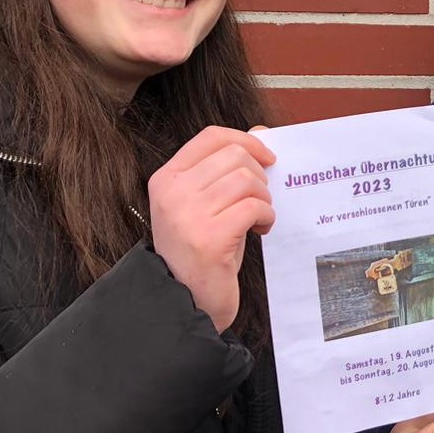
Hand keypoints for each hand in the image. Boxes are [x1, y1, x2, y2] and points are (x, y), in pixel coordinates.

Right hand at [148, 126, 275, 332]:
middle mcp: (172, 192)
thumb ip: (225, 169)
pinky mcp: (210, 238)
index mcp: (166, 178)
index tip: (267, 158)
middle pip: (235, 156)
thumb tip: (261, 132)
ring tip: (257, 218)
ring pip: (247, 180)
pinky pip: (254, 207)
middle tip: (259, 201)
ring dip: (263, 199)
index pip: (212, 137)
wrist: (187, 300)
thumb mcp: (206, 203)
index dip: (247, 141)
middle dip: (259, 177)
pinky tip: (260, 230)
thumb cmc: (202, 249)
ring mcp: (188, 215)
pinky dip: (266, 216)